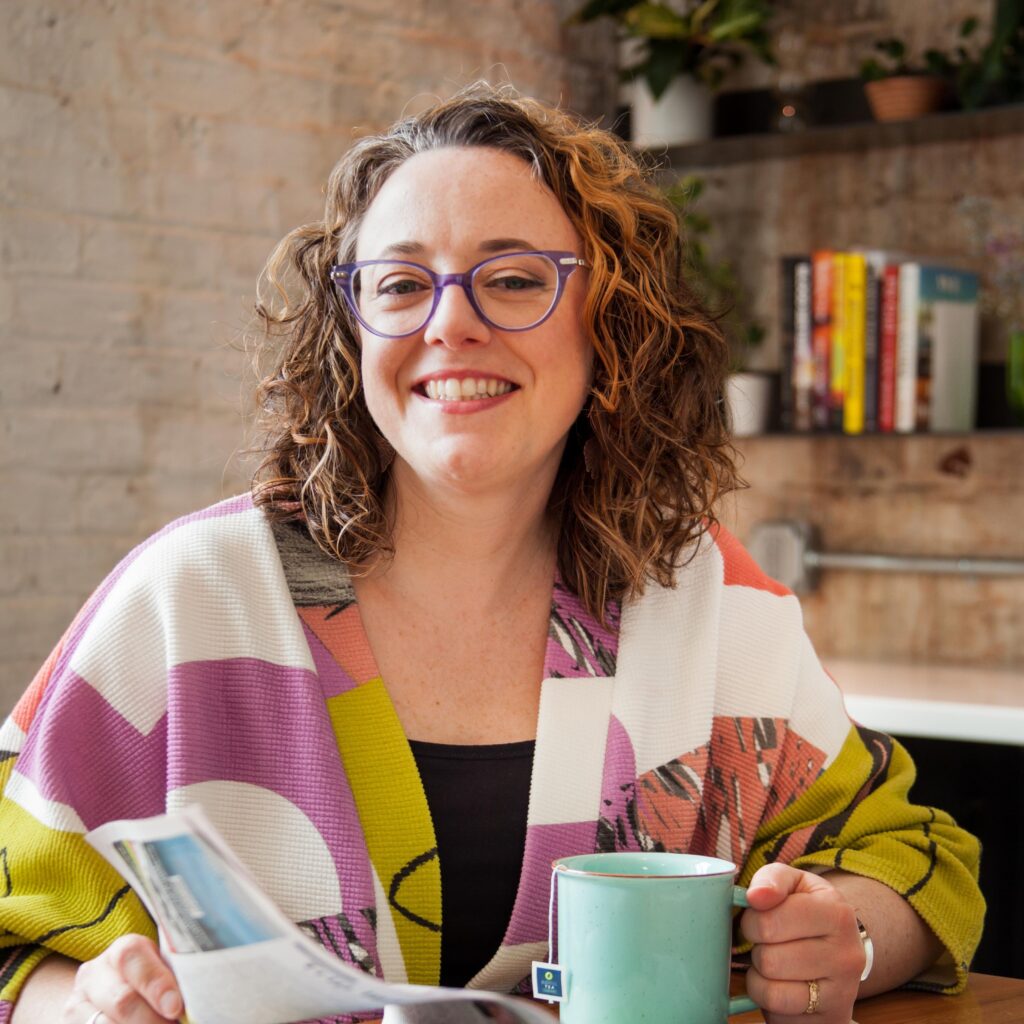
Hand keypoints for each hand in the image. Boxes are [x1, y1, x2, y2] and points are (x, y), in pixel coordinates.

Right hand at [63, 934, 183, 1022]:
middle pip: (122, 1000)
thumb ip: (177, 977)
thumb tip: (199, 996)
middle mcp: (94, 974)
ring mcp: (76, 1005)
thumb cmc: (154, 983)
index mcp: (124, 950)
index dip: (156, 984)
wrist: (113, 994)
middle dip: (151, 1020)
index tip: (176, 1007)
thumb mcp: (163, 971)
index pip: (133, 958)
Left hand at [739, 864, 865, 1022]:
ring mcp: (842, 993)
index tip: (758, 917)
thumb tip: (756, 896)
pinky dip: (766, 997)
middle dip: (757, 948)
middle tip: (768, 942)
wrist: (836, 955)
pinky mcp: (830, 1018)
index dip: (752, 920)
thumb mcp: (792, 885)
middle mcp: (847, 955)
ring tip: (774, 962)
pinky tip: (779, 984)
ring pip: (771, 987)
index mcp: (838, 913)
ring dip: (760, 974)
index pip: (770, 920)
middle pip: (769, 957)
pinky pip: (777, 1010)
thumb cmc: (805, 913)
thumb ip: (772, 879)